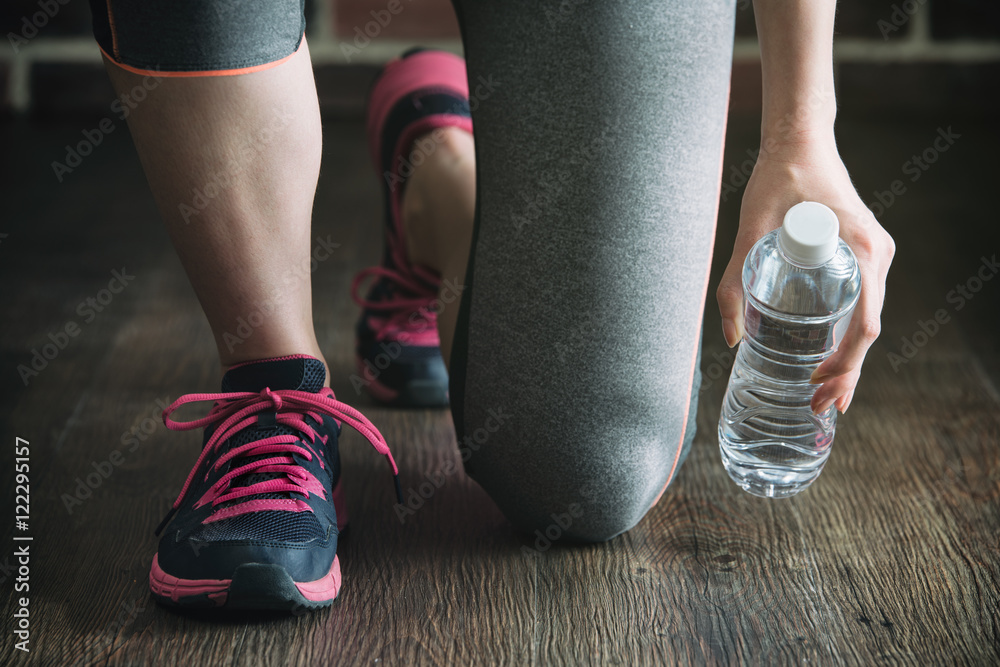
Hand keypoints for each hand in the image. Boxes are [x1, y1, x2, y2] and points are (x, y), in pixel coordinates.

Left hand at [716, 132, 894, 413]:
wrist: (800, 141)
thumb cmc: (778, 179)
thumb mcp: (748, 232)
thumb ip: (733, 283)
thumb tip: (731, 338)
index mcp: (864, 251)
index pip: (864, 325)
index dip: (845, 364)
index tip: (818, 386)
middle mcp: (879, 256)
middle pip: (869, 329)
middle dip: (846, 373)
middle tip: (818, 406)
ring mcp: (876, 256)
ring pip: (868, 318)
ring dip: (850, 358)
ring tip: (823, 392)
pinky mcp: (864, 254)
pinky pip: (864, 302)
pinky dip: (850, 334)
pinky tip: (831, 357)